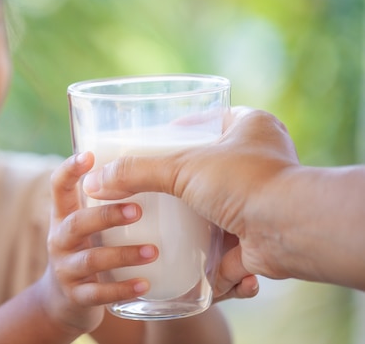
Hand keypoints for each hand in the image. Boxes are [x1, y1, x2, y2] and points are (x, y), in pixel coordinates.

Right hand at [42, 152, 157, 334]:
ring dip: (123, 254)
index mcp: (63, 215)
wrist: (63, 303)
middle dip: (106, 216)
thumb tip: (155, 162)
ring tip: (153, 251)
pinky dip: (122, 289)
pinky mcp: (76, 297)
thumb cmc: (88, 248)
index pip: (59, 186)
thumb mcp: (90, 223)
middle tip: (138, 210)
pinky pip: (99, 294)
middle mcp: (60, 239)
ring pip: (91, 260)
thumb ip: (108, 199)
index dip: (70, 170)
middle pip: (77, 223)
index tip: (89, 155)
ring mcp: (66, 269)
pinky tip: (146, 284)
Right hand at [82, 107, 300, 281]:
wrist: (288, 230)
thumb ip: (136, 171)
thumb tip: (94, 182)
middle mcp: (262, 163)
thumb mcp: (181, 167)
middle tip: (155, 188)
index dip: (186, 128)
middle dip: (186, 184)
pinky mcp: (258, 239)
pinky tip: (191, 263)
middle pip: (213, 168)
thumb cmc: (245, 183)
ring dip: (197, 224)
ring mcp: (262, 203)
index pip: (213, 120)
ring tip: (165, 229)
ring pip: (220, 211)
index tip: (159, 139)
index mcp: (251, 128)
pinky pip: (228, 249)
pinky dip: (212, 261)